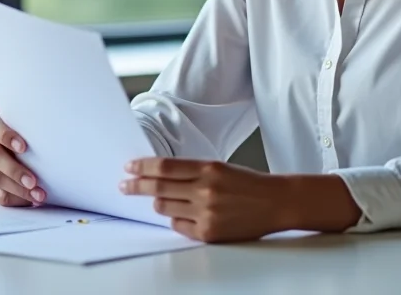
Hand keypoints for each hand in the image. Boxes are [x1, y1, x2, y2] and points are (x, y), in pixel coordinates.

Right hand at [0, 115, 45, 206]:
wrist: (33, 158)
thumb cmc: (35, 140)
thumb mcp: (34, 132)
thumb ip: (37, 131)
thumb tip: (60, 134)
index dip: (5, 136)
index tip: (23, 147)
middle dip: (15, 170)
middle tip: (33, 180)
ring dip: (19, 188)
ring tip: (38, 195)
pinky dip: (18, 199)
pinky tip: (33, 200)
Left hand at [119, 158, 289, 241]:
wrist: (275, 203)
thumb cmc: (248, 184)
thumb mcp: (220, 168)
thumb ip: (192, 171)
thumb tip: (159, 174)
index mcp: (208, 169)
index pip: (164, 167)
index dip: (143, 167)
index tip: (129, 167)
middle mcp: (205, 190)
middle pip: (158, 188)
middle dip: (137, 186)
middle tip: (125, 185)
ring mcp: (206, 213)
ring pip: (165, 208)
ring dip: (157, 203)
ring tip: (156, 200)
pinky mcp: (208, 233)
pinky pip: (178, 226)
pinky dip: (175, 219)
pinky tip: (180, 214)